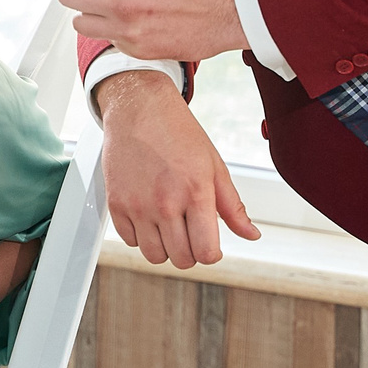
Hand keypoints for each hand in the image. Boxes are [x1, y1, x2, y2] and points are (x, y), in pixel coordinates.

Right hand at [96, 71, 257, 267]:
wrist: (138, 108)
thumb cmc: (177, 132)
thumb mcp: (214, 166)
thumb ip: (233, 206)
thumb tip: (251, 234)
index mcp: (195, 193)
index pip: (206, 252)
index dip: (211, 254)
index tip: (209, 244)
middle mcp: (165, 203)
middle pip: (181, 259)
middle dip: (190, 252)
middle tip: (190, 233)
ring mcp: (137, 205)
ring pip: (153, 256)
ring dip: (164, 248)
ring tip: (169, 226)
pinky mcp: (115, 204)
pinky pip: (129, 241)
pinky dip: (140, 236)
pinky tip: (148, 217)